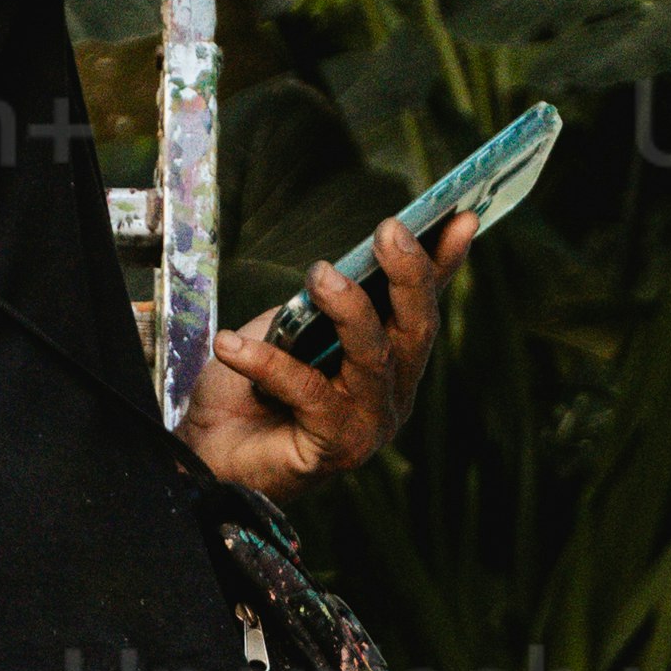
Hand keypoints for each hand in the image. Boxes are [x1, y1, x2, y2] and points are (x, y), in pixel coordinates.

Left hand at [178, 211, 444, 502]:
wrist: (208, 454)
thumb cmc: (246, 392)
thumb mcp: (287, 330)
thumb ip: (320, 306)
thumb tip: (341, 268)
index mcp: (388, 361)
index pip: (421, 305)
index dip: (444, 262)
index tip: (462, 216)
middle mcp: (390, 394)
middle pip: (415, 329)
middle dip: (409, 275)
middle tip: (390, 230)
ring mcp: (367, 425)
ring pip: (374, 357)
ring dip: (348, 308)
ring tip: (319, 274)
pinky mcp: (333, 449)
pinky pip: (309, 393)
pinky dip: (270, 363)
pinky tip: (232, 345)